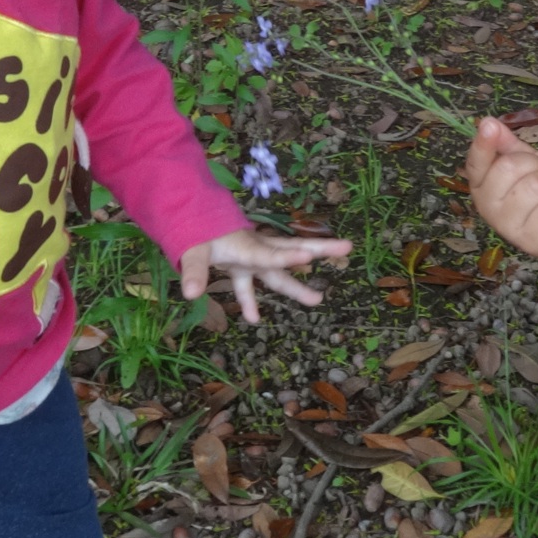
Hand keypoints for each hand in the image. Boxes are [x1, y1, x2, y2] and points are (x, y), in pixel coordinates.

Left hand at [179, 228, 347, 322]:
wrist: (190, 218)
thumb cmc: (195, 231)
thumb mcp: (191, 250)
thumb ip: (194, 271)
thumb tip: (191, 294)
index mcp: (247, 246)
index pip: (270, 255)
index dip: (288, 257)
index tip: (308, 256)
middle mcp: (255, 250)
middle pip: (291, 251)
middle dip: (319, 250)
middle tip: (347, 247)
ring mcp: (250, 259)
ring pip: (279, 271)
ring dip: (296, 286)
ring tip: (318, 300)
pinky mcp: (241, 265)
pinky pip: (249, 286)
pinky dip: (250, 301)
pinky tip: (253, 319)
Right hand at [465, 116, 537, 257]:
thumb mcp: (527, 159)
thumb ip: (507, 143)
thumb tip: (488, 122)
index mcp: (482, 186)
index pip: (476, 163)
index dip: (483, 144)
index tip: (489, 126)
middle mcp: (488, 208)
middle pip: (510, 168)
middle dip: (535, 164)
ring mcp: (509, 229)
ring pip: (536, 186)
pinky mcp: (532, 243)